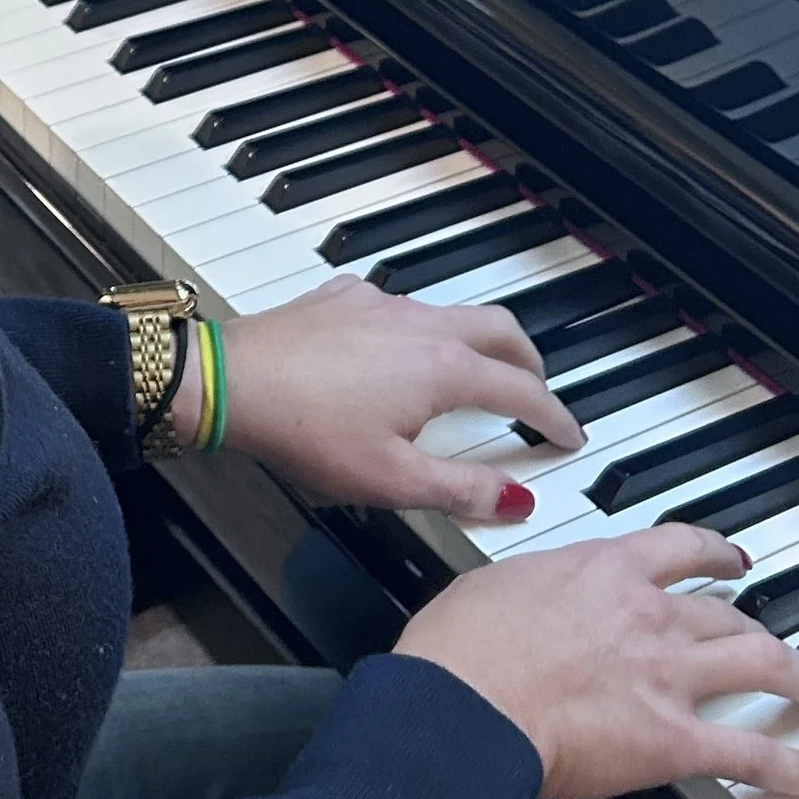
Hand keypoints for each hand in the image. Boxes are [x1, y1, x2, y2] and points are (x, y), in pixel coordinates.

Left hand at [201, 274, 583, 529]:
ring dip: (477, 342)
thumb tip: (515, 501)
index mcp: (444, 369)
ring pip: (451, 313)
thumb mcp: (391, 480)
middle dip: (529, 363)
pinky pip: (400, 306)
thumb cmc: (305, 430)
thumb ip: (461, 491)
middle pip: (501, 331)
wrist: (230, 381)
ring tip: (474, 374)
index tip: (568, 434)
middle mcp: (422, 325)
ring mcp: (382, 304)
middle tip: (536, 393)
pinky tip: (399, 351)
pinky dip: (420, 329)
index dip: (554, 417)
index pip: (522, 391)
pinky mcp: (344, 297)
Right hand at [394, 525, 798, 798]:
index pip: (677, 548)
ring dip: (797, 677)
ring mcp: (669, 676)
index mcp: (602, 570)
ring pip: (759, 663)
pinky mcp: (674, 740)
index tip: (728, 559)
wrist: (465, 702)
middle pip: (724, 611)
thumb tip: (524, 603)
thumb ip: (530, 591)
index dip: (713, 553)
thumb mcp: (491, 587)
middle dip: (756, 624)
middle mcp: (648, 614)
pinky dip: (791, 766)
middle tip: (773, 634)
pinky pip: (750, 753)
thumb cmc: (460, 650)